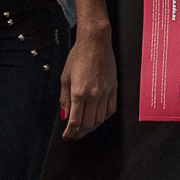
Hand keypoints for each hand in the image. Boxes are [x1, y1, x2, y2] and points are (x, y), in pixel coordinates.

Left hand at [60, 26, 116, 140]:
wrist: (96, 43)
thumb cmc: (78, 56)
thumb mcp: (65, 77)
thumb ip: (64, 99)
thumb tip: (65, 116)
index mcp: (79, 93)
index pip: (75, 121)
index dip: (70, 132)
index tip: (67, 137)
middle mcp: (93, 95)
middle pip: (88, 124)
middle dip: (80, 133)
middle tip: (74, 135)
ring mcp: (105, 93)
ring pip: (100, 120)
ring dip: (91, 127)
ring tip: (84, 128)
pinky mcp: (114, 89)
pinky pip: (110, 110)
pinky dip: (103, 118)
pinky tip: (97, 118)